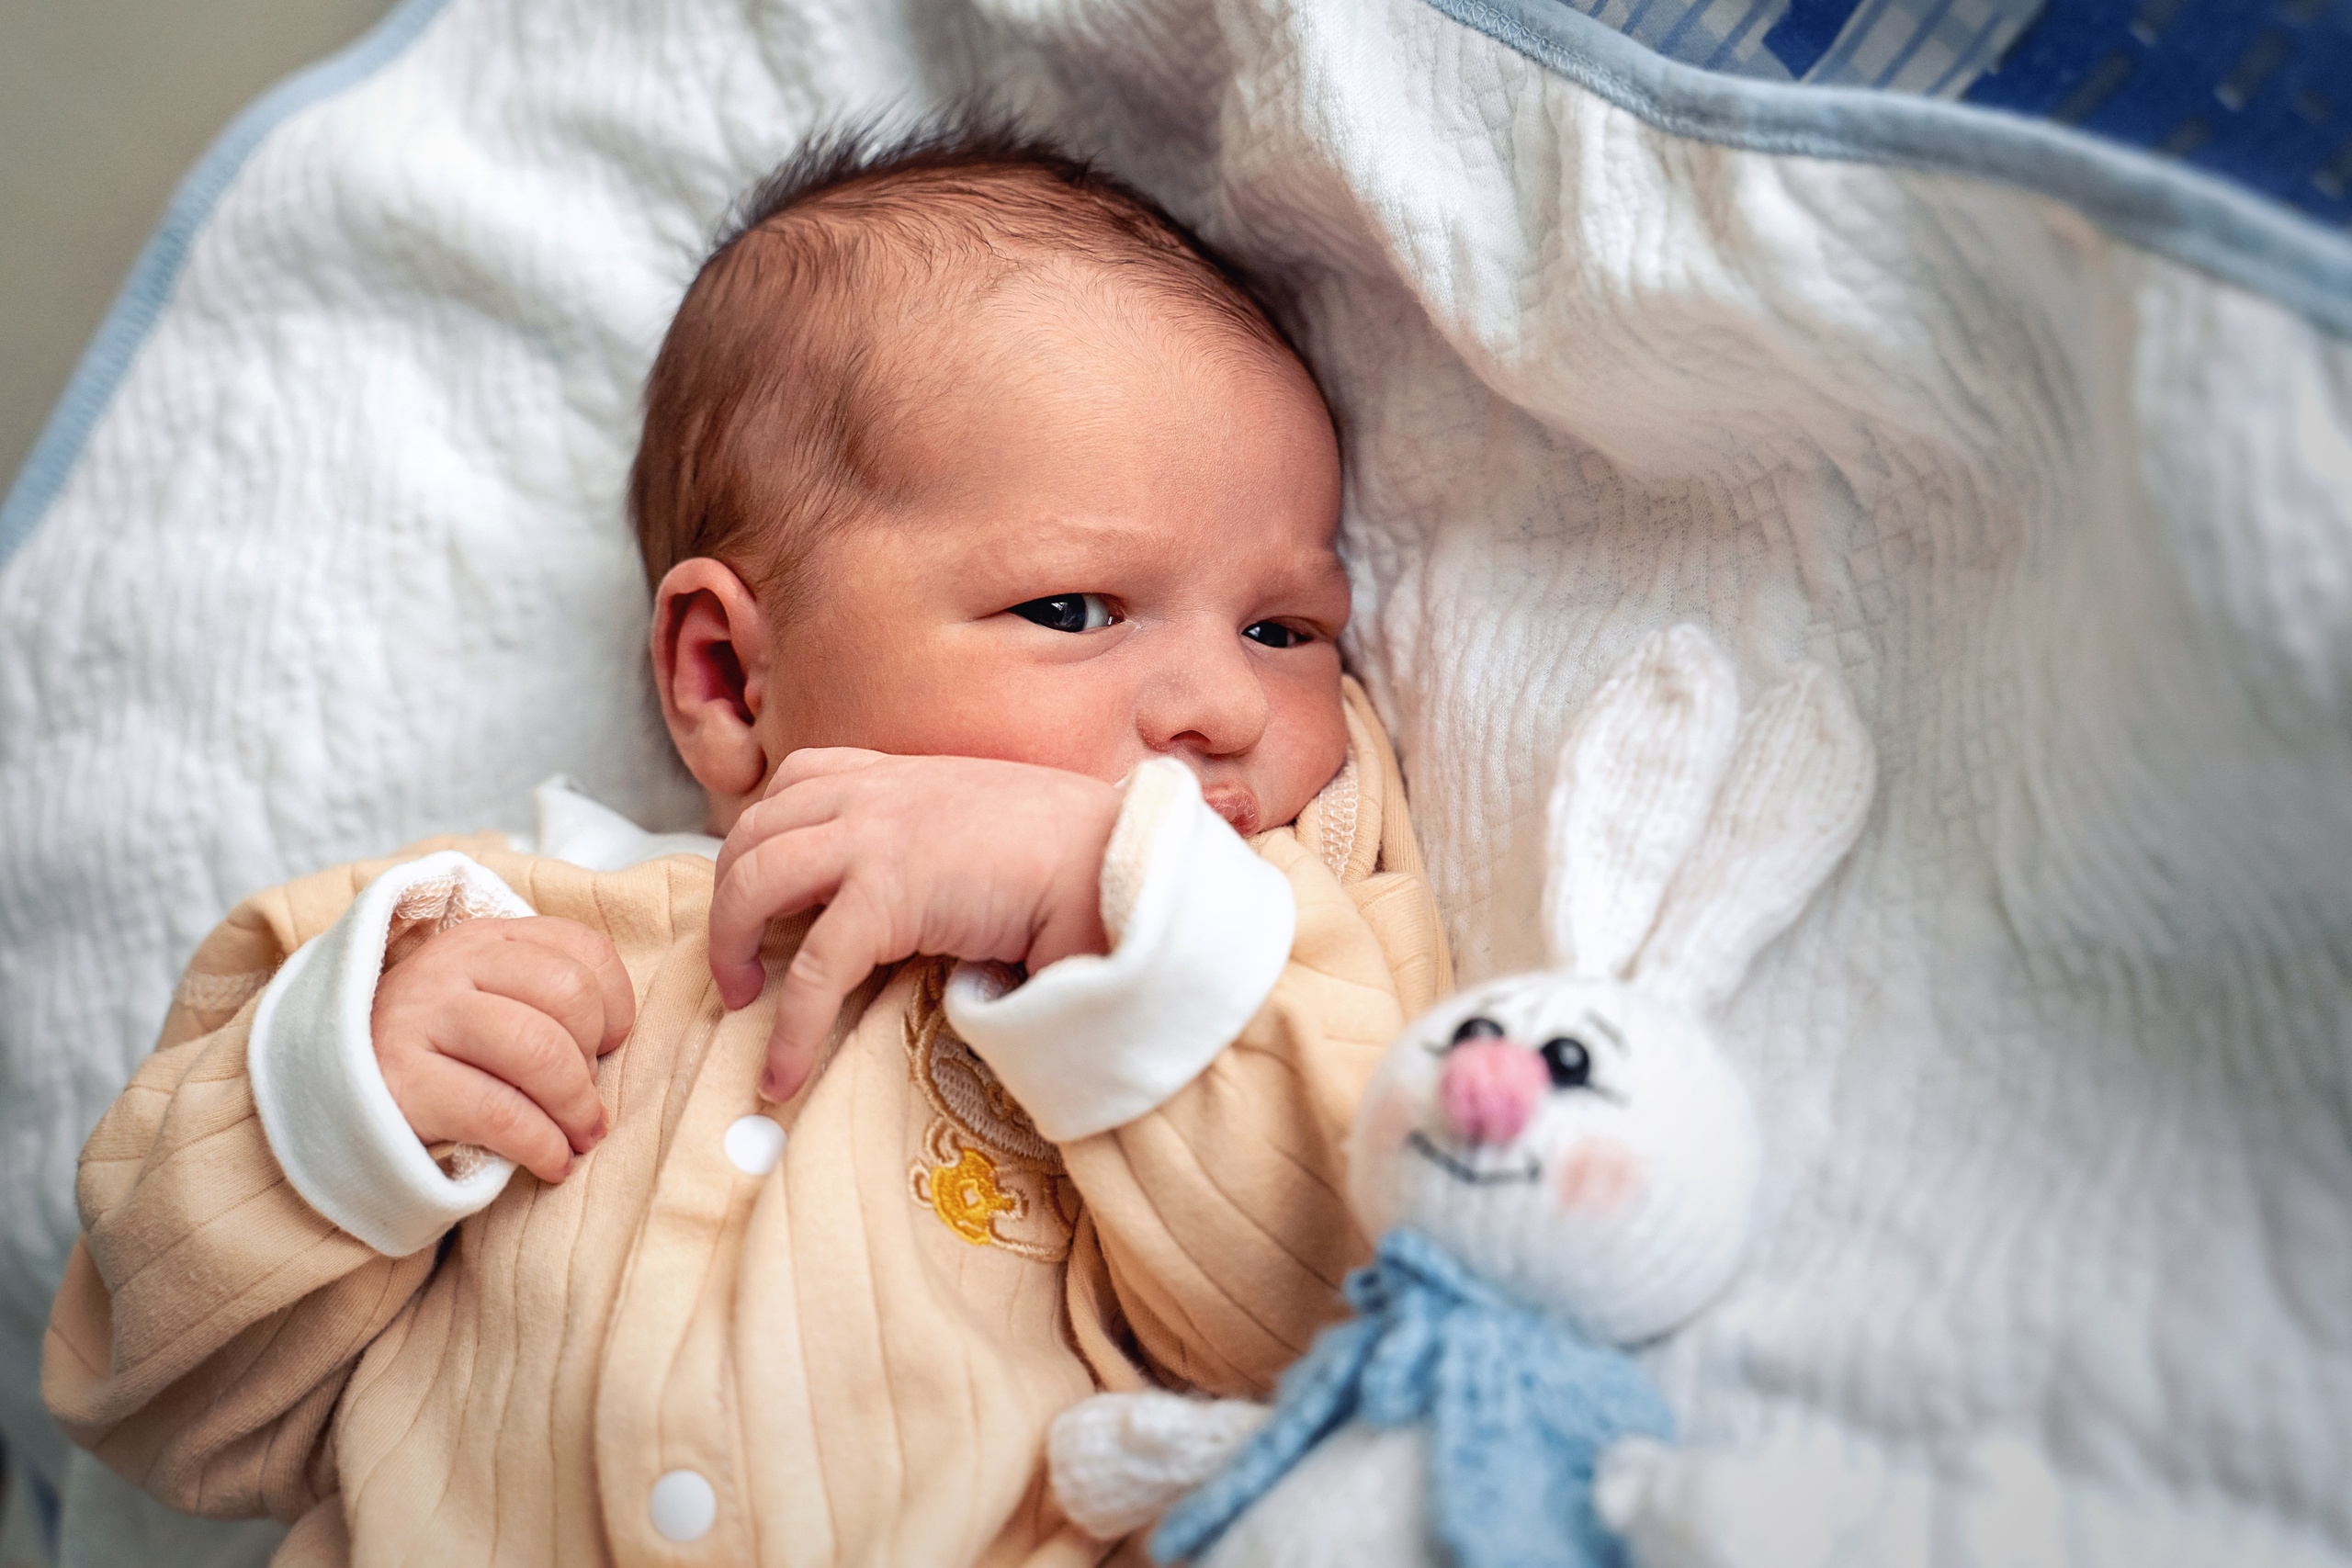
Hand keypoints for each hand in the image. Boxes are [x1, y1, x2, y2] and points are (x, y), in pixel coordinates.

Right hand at [371, 916, 635, 1182]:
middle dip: (594, 1062)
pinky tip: (550, 1164)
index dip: (616, 1005)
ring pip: (540, 1050)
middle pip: (570, 996)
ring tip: (578, 1138)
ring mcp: (420, 1020)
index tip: (606, 1049)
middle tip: (586, 1106)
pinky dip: (543, 1145)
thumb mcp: (486, 1006)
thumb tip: (617, 1042)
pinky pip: (501, 1114)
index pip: (584, 949)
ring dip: (576, 1107)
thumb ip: (544, 1000)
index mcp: (483, 940)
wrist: (329, 1102)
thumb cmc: (435, 1058)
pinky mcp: (401, 1083)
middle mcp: (450, 967)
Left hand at [709, 749, 1121, 1101]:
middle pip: (752, 832)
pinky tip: (781, 1075)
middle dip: (726, 899)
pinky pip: (810, 968)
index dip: (763, 838)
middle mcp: (874, 794)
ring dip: (729, 945)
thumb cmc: (1079, 853)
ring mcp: (875, 837)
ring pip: (753, 883)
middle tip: (738, 959)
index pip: (795, 782)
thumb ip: (943, 843)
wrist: (1120, 858)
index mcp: (900, 775)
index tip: (761, 896)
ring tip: (742, 1003)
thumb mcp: (992, 826)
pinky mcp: (889, 896)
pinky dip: (786, 1029)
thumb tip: (932, 899)